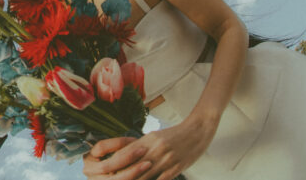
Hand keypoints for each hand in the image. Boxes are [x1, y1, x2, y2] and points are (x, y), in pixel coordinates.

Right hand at [82, 137, 151, 179]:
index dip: (119, 142)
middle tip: (143, 150)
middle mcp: (89, 172)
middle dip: (127, 158)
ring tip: (148, 164)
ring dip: (133, 172)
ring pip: (115, 179)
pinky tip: (146, 176)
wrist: (105, 175)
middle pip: (107, 166)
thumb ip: (118, 147)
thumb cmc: (111, 160)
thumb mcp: (108, 151)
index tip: (135, 139)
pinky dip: (134, 179)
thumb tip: (137, 141)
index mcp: (88, 157)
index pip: (101, 147)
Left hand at [84, 117, 213, 179]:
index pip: (126, 153)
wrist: (198, 130)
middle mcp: (155, 149)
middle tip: (115, 178)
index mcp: (148, 140)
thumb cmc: (175, 134)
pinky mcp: (177, 168)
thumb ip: (142, 145)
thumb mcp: (156, 136)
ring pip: (146, 176)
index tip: (108, 170)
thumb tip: (126, 153)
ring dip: (136, 179)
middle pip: (134, 167)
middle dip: (124, 175)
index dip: (116, 164)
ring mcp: (166, 159)